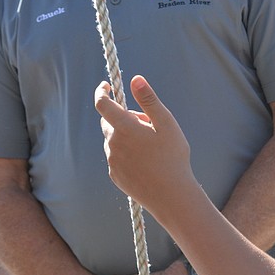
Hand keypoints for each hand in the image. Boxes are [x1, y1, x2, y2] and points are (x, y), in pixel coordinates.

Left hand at [94, 76, 194, 214]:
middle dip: (123, 116)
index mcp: (125, 128)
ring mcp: (112, 161)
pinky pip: (116, 156)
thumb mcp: (166, 123)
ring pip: (113, 140)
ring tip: (152, 146)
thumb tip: (136, 79)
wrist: (171, 195)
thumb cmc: (172, 156)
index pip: (102, 104)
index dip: (101, 92)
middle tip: (148, 124)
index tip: (106, 85)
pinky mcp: (114, 175)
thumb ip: (149, 100)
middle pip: (109, 121)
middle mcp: (113, 144)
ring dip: (126, 136)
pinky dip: (126, 152)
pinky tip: (145, 161)